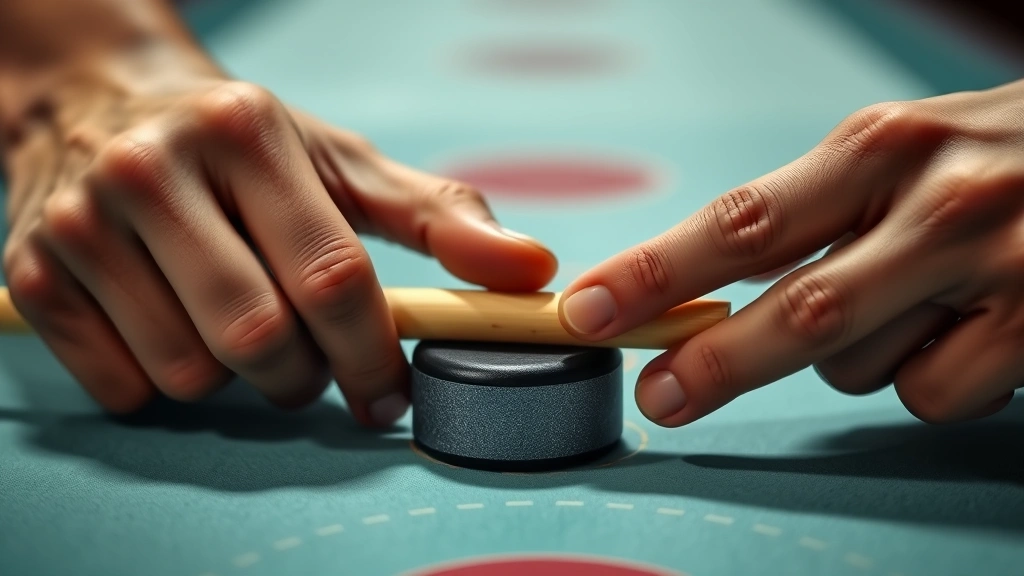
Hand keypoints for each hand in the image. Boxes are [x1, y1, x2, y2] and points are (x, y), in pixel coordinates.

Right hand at [2, 64, 555, 424]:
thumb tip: (533, 271)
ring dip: (238, 382)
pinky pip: (124, 387)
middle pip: (260, 336)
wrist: (100, 107)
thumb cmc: (241, 146)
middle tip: (313, 362)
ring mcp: (82, 224)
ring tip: (243, 332)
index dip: (376, 355)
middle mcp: (153, 170)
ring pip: (192, 373)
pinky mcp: (32, 275)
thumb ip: (438, 218)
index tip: (392, 394)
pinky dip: (165, 385)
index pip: (332, 276)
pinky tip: (176, 331)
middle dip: (305, 376)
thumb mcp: (340, 164)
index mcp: (245, 133)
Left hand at [559, 79, 1023, 426]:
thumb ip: (814, 210)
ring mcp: (996, 269)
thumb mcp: (901, 149)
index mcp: (879, 148)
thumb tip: (709, 291)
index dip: (655, 273)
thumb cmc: (995, 155)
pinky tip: (968, 329)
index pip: (742, 221)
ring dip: (855, 355)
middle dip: (714, 364)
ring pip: (861, 366)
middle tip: (659, 398)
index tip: (587, 309)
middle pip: (796, 311)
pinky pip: (930, 394)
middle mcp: (935, 204)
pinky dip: (926, 376)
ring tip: (915, 298)